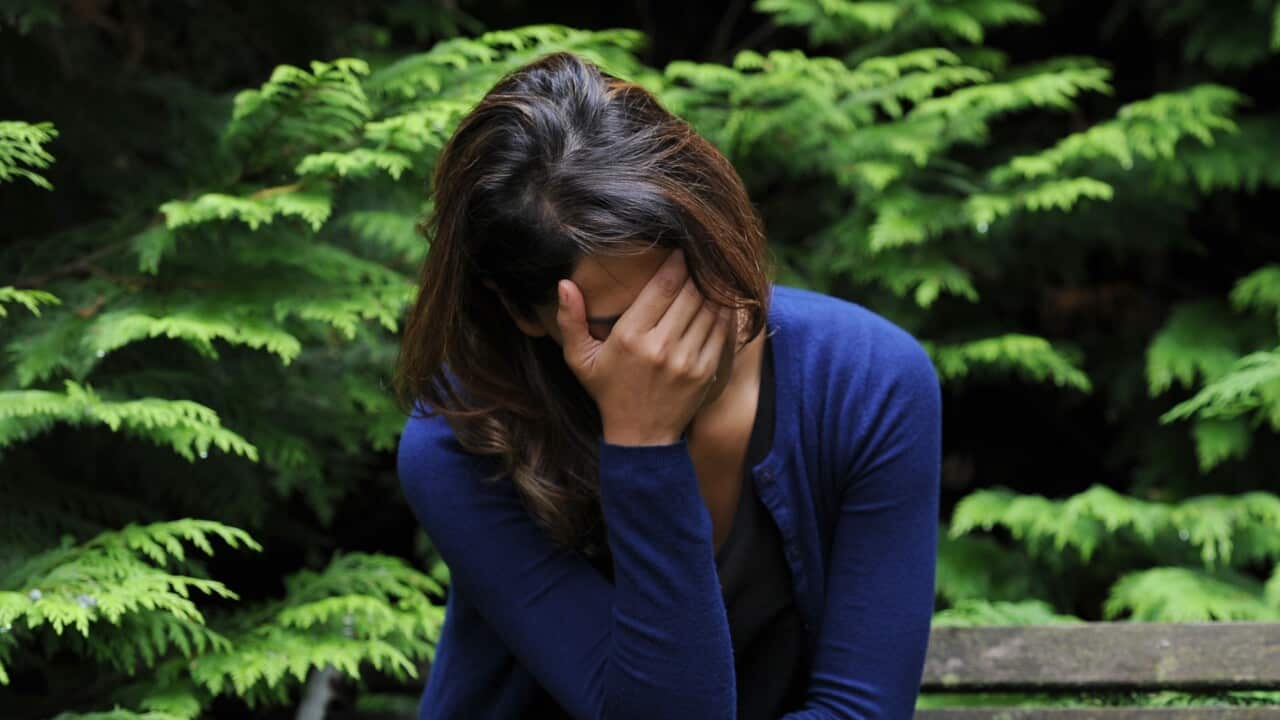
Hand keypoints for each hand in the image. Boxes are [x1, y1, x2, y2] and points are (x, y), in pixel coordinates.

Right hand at [555, 248, 733, 446]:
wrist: (641, 436)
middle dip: (698, 270)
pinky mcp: (706, 371)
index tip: (681, 249)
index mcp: (630, 337)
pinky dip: (725, 311)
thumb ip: (570, 320)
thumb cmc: (609, 391)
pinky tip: (724, 298)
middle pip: (690, 293)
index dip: (677, 263)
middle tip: (702, 254)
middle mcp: (661, 346)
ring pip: (710, 308)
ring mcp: (688, 359)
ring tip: (716, 271)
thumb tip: (564, 284)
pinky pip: (722, 331)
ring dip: (715, 287)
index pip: (662, 287)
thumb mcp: (579, 359)